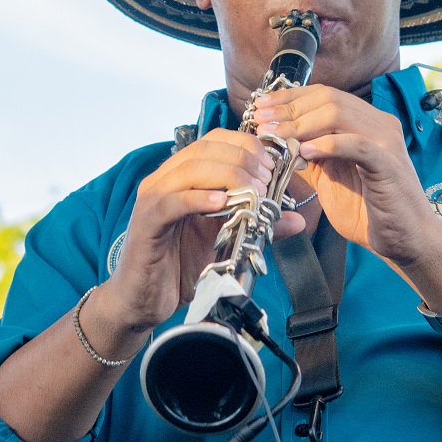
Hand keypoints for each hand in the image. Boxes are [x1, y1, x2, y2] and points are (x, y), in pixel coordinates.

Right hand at [94, 128, 306, 335]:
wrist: (144, 300)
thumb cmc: (181, 267)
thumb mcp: (227, 243)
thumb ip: (258, 226)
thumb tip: (297, 219)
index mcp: (184, 176)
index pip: (216, 141)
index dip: (247, 145)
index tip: (273, 165)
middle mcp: (166, 178)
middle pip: (206, 148)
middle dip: (243, 159)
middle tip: (267, 180)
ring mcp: (153, 197)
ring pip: (192, 168)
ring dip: (228, 176)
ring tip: (253, 193)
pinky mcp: (146, 221)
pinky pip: (173, 201)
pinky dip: (199, 199)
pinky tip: (222, 204)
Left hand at [251, 85, 441, 272]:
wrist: (405, 240)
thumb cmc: (369, 211)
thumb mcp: (331, 177)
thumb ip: (312, 156)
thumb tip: (278, 139)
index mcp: (366, 123)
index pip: (325, 95)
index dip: (290, 98)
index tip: (261, 107)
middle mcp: (379, 124)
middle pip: (328, 99)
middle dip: (289, 109)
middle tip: (262, 122)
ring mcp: (385, 141)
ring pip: (339, 114)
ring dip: (301, 124)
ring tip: (277, 137)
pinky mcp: (388, 163)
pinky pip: (355, 144)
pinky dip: (327, 145)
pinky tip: (304, 151)